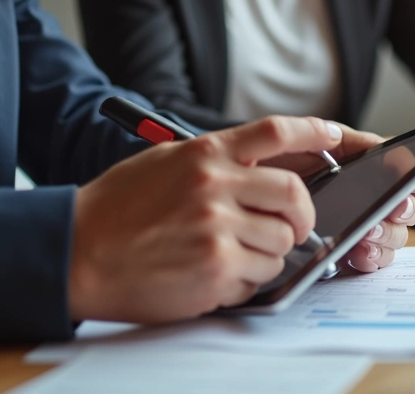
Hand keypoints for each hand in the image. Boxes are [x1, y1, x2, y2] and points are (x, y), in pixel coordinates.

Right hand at [68, 116, 342, 323]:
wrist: (75, 252)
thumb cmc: (116, 211)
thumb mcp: (165, 165)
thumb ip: (215, 164)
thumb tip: (263, 172)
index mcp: (205, 154)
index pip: (276, 132)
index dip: (316, 132)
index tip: (339, 137)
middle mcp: (215, 185)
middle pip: (295, 195)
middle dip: (302, 216)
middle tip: (293, 227)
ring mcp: (217, 228)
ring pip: (282, 242)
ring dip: (268, 254)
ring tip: (232, 255)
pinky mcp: (216, 268)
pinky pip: (260, 277)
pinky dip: (247, 280)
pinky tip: (215, 275)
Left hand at [264, 124, 414, 272]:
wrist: (247, 189)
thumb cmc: (284, 161)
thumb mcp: (320, 144)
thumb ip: (358, 143)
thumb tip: (395, 150)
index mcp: (370, 170)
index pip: (410, 171)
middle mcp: (372, 199)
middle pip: (407, 209)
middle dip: (404, 209)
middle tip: (393, 209)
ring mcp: (361, 227)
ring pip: (394, 237)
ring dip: (385, 236)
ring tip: (367, 234)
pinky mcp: (347, 253)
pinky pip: (374, 260)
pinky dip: (371, 257)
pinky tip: (359, 252)